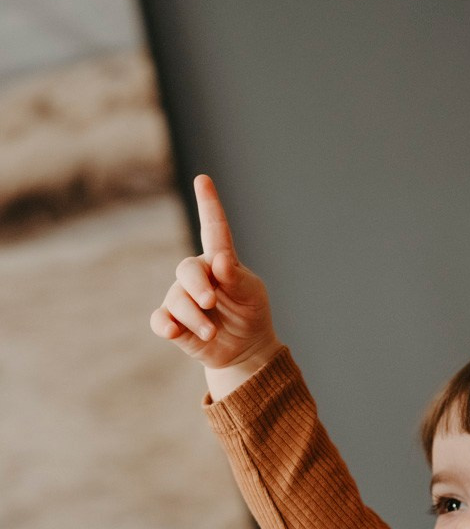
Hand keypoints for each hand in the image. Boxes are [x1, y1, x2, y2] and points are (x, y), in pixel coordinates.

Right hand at [150, 174, 281, 397]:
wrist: (245, 349)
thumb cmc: (250, 312)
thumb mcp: (251, 295)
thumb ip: (236, 278)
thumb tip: (219, 262)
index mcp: (220, 261)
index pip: (214, 230)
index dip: (208, 205)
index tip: (203, 180)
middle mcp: (197, 275)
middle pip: (187, 269)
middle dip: (197, 285)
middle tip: (211, 302)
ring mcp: (182, 298)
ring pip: (176, 299)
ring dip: (194, 316)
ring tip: (212, 332)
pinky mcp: (173, 322)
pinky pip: (160, 319)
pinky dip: (166, 325)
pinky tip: (173, 331)